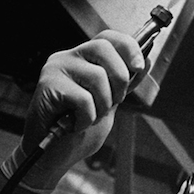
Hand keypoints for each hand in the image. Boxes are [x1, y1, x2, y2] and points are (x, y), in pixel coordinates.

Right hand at [21, 30, 147, 186]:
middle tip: (113, 102)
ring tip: (88, 117)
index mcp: (83, 58)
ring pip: (97, 76)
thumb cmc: (79, 130)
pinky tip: (74, 124)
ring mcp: (55, 70)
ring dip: (102, 106)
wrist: (53, 156)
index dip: (128, 47)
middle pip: (103, 48)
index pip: (108, 37)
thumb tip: (146, 61)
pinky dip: (86, 118)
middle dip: (119, 78)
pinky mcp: (47, 86)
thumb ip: (125, 83)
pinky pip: (83, 99)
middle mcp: (67, 58)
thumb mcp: (110, 103)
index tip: (138, 66)